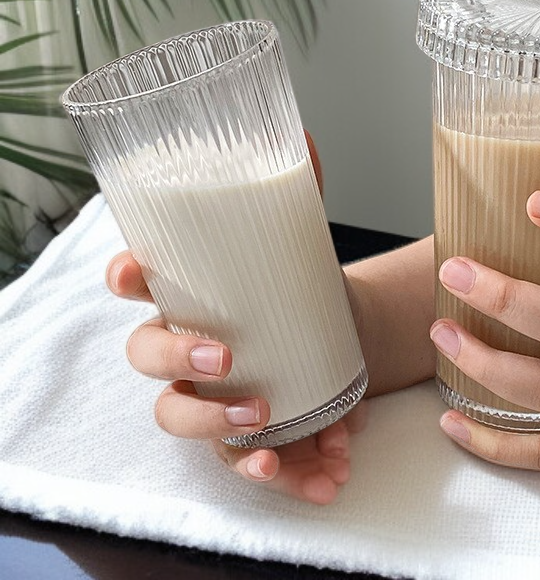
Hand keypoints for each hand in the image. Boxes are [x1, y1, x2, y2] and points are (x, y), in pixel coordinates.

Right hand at [105, 130, 364, 503]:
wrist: (341, 331)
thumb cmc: (301, 286)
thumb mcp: (299, 243)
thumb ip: (297, 196)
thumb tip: (302, 140)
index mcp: (188, 293)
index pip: (136, 283)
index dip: (125, 277)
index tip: (134, 271)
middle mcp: (184, 346)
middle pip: (147, 358)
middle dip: (175, 359)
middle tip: (226, 357)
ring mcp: (210, 393)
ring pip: (181, 417)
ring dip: (216, 429)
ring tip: (268, 428)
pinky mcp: (246, 432)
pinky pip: (243, 460)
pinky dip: (279, 469)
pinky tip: (318, 473)